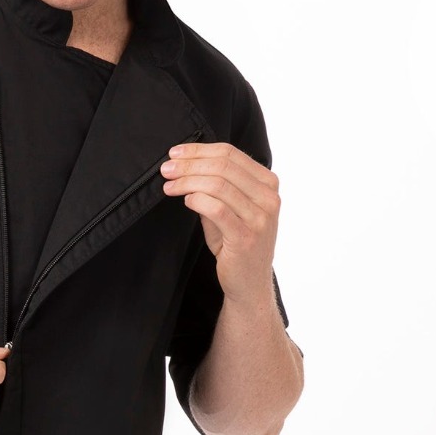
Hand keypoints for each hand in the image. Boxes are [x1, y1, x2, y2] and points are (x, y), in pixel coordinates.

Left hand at [160, 142, 279, 306]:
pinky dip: (197, 200)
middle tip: (167, 168)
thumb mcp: (231, 209)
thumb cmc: (236, 245)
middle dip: (189, 164)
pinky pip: (217, 208)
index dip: (199, 150)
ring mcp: (260, 218)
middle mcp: (268, 198)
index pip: (231, 154)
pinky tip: (185, 200)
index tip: (175, 153)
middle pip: (223, 166)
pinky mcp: (246, 237)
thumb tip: (184, 164)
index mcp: (268, 184)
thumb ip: (216, 186)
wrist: (249, 284)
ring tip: (169, 185)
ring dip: (188, 182)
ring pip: (219, 185)